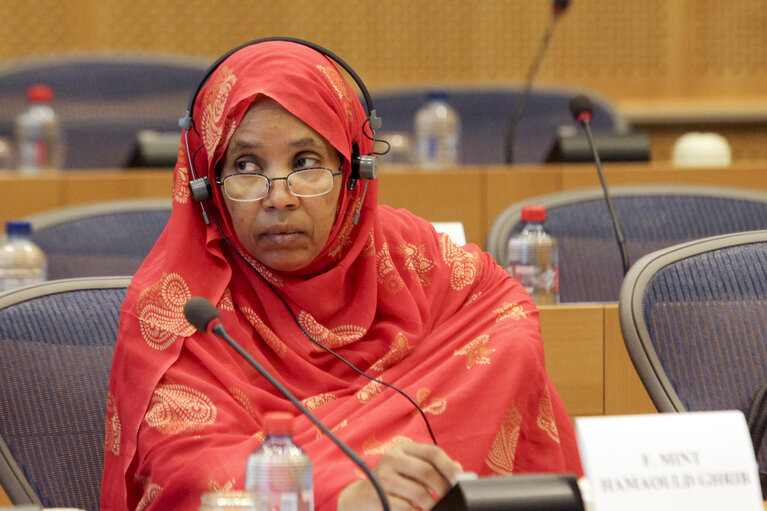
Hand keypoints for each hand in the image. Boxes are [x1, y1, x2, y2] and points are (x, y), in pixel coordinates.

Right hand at [337, 440, 463, 510]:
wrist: (363, 497)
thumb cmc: (395, 482)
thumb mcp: (411, 469)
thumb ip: (434, 467)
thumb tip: (459, 471)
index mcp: (403, 448)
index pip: (432, 452)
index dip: (449, 466)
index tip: (461, 480)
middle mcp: (391, 458)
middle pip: (426, 472)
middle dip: (443, 489)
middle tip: (451, 499)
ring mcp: (383, 477)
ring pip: (419, 492)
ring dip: (432, 504)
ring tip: (436, 508)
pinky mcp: (379, 497)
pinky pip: (407, 507)